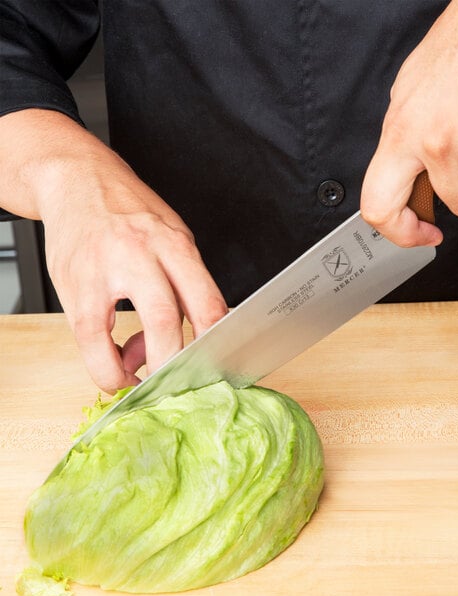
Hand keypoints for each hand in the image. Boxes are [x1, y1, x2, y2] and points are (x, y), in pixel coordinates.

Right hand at [0, 109, 227, 392]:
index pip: (207, 301)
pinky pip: (90, 339)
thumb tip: (191, 340)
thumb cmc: (133, 216)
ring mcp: (105, 269)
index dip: (215, 344)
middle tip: (180, 384)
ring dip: (141, 371)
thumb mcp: (173, 240)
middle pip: (168, 320)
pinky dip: (106, 366)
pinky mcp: (74, 284)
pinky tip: (116, 368)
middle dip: (177, 365)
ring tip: (144, 379)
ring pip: (123, 332)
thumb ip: (184, 289)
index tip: (216, 369)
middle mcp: (142, 254)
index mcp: (176, 245)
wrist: (79, 182)